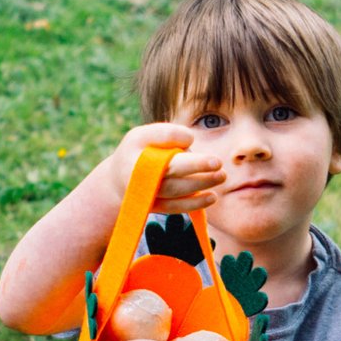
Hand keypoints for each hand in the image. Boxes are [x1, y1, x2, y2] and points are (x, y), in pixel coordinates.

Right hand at [96, 123, 224, 215]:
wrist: (118, 181)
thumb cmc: (138, 151)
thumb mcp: (145, 135)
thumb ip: (167, 134)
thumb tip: (190, 141)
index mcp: (134, 151)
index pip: (155, 142)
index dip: (174, 139)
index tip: (194, 140)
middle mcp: (137, 175)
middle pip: (169, 170)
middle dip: (195, 167)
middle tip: (218, 163)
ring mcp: (146, 194)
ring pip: (175, 190)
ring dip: (200, 184)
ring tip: (221, 176)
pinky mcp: (155, 207)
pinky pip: (175, 207)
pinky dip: (194, 203)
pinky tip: (212, 197)